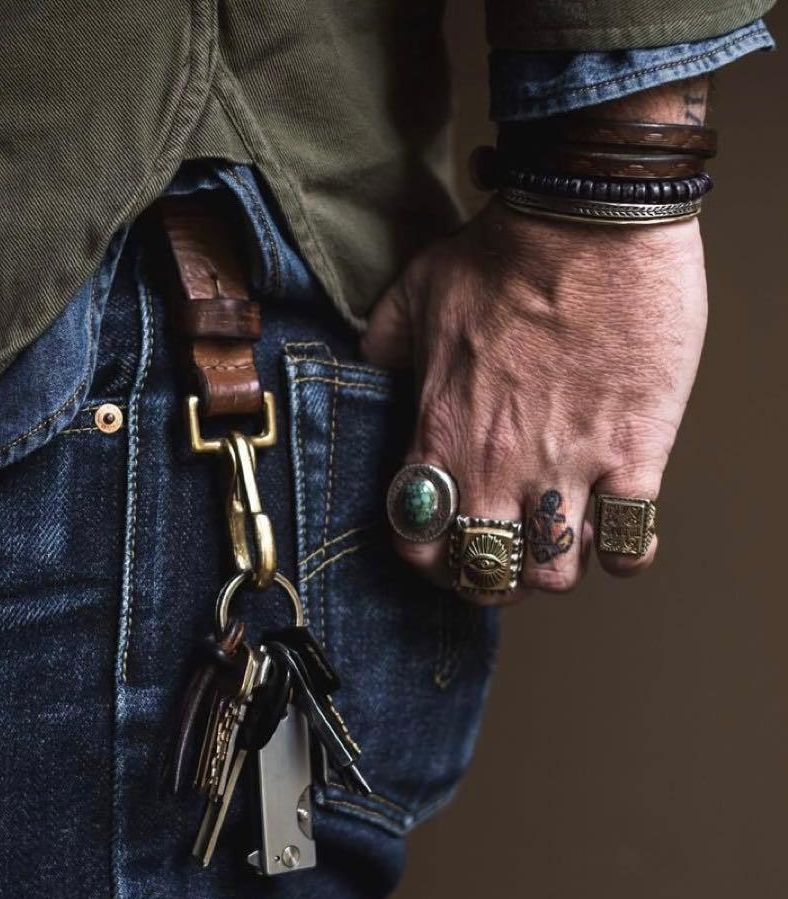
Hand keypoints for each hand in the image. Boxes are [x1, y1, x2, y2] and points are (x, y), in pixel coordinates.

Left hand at [362, 199, 707, 603]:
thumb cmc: (497, 252)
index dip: (429, 557)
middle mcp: (497, 467)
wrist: (584, 217)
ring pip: (555, 573)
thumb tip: (368, 369)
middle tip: (504, 550)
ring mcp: (568, 466)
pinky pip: (630, 542)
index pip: (418, 543)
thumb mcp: (410, 297)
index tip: (445, 544)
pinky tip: (618, 524)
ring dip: (555, 564)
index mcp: (440, 436)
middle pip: (485, 574)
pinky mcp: (635, 452)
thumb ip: (382, 349)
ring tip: (560, 534)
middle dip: (490, 576)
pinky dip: (625, 550)